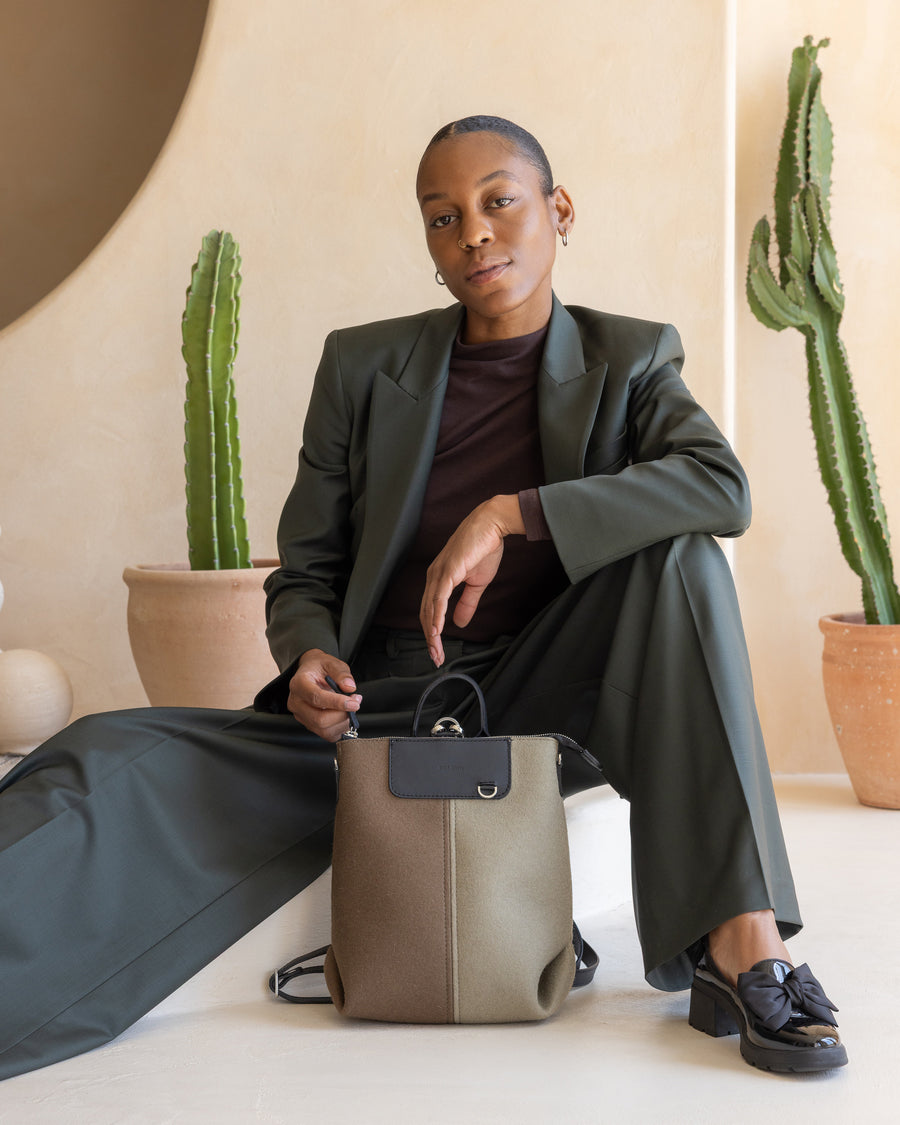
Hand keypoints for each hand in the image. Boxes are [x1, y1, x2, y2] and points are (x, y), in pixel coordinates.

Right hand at [287, 649, 360, 740]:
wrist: (311, 672)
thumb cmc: (320, 668)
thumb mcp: (332, 663)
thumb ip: (341, 673)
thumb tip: (349, 687)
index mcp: (299, 684)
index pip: (316, 698)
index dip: (337, 703)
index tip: (354, 703)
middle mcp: (296, 702)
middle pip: (319, 719)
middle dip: (342, 714)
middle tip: (356, 702)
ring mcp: (300, 715)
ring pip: (323, 729)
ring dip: (343, 722)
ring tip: (351, 707)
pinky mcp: (308, 724)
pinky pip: (326, 734)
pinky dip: (340, 728)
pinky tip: (344, 715)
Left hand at [420, 495, 524, 666]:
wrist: (492, 524)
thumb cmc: (484, 548)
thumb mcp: (477, 583)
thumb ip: (467, 603)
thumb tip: (460, 623)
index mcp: (439, 578)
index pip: (430, 610)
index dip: (433, 632)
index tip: (438, 651)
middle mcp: (434, 576)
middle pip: (426, 613)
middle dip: (430, 638)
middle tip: (436, 658)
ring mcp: (439, 573)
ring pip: (429, 609)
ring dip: (432, 632)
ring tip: (435, 650)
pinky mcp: (448, 570)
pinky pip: (439, 598)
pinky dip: (436, 616)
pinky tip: (437, 631)